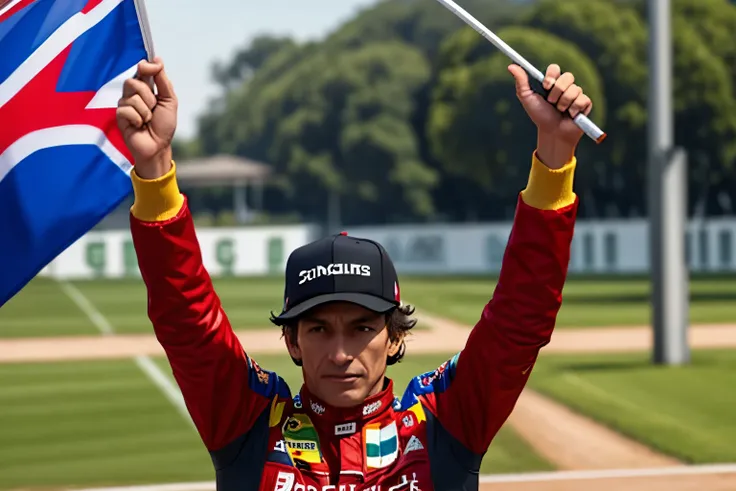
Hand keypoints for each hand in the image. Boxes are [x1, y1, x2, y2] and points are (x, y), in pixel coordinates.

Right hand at [116, 57, 176, 178]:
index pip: (141, 70)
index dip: (146, 67)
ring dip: (145, 111)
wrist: (158, 146)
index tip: (153, 67)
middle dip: (148, 96)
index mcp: (146, 88)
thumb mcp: (169, 101)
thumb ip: (163, 81)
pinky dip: (138, 119)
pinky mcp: (119, 116)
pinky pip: (126, 110)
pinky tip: (139, 126)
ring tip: (147, 120)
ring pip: (131, 97)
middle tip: (153, 108)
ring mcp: (125, 104)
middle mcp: (133, 94)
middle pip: (133, 81)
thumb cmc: (164, 125)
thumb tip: (157, 60)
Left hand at [508, 63, 592, 167]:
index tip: (546, 86)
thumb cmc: (540, 115)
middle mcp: (565, 86)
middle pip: (568, 76)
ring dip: (564, 103)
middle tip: (551, 102)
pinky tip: (570, 115)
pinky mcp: (585, 103)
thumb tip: (511, 66)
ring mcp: (576, 94)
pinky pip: (582, 100)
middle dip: (557, 91)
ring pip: (574, 89)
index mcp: (552, 82)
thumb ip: (521, 82)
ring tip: (560, 111)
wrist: (552, 132)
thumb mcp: (527, 98)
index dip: (551, 75)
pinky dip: (573, 109)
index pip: (555, 68)